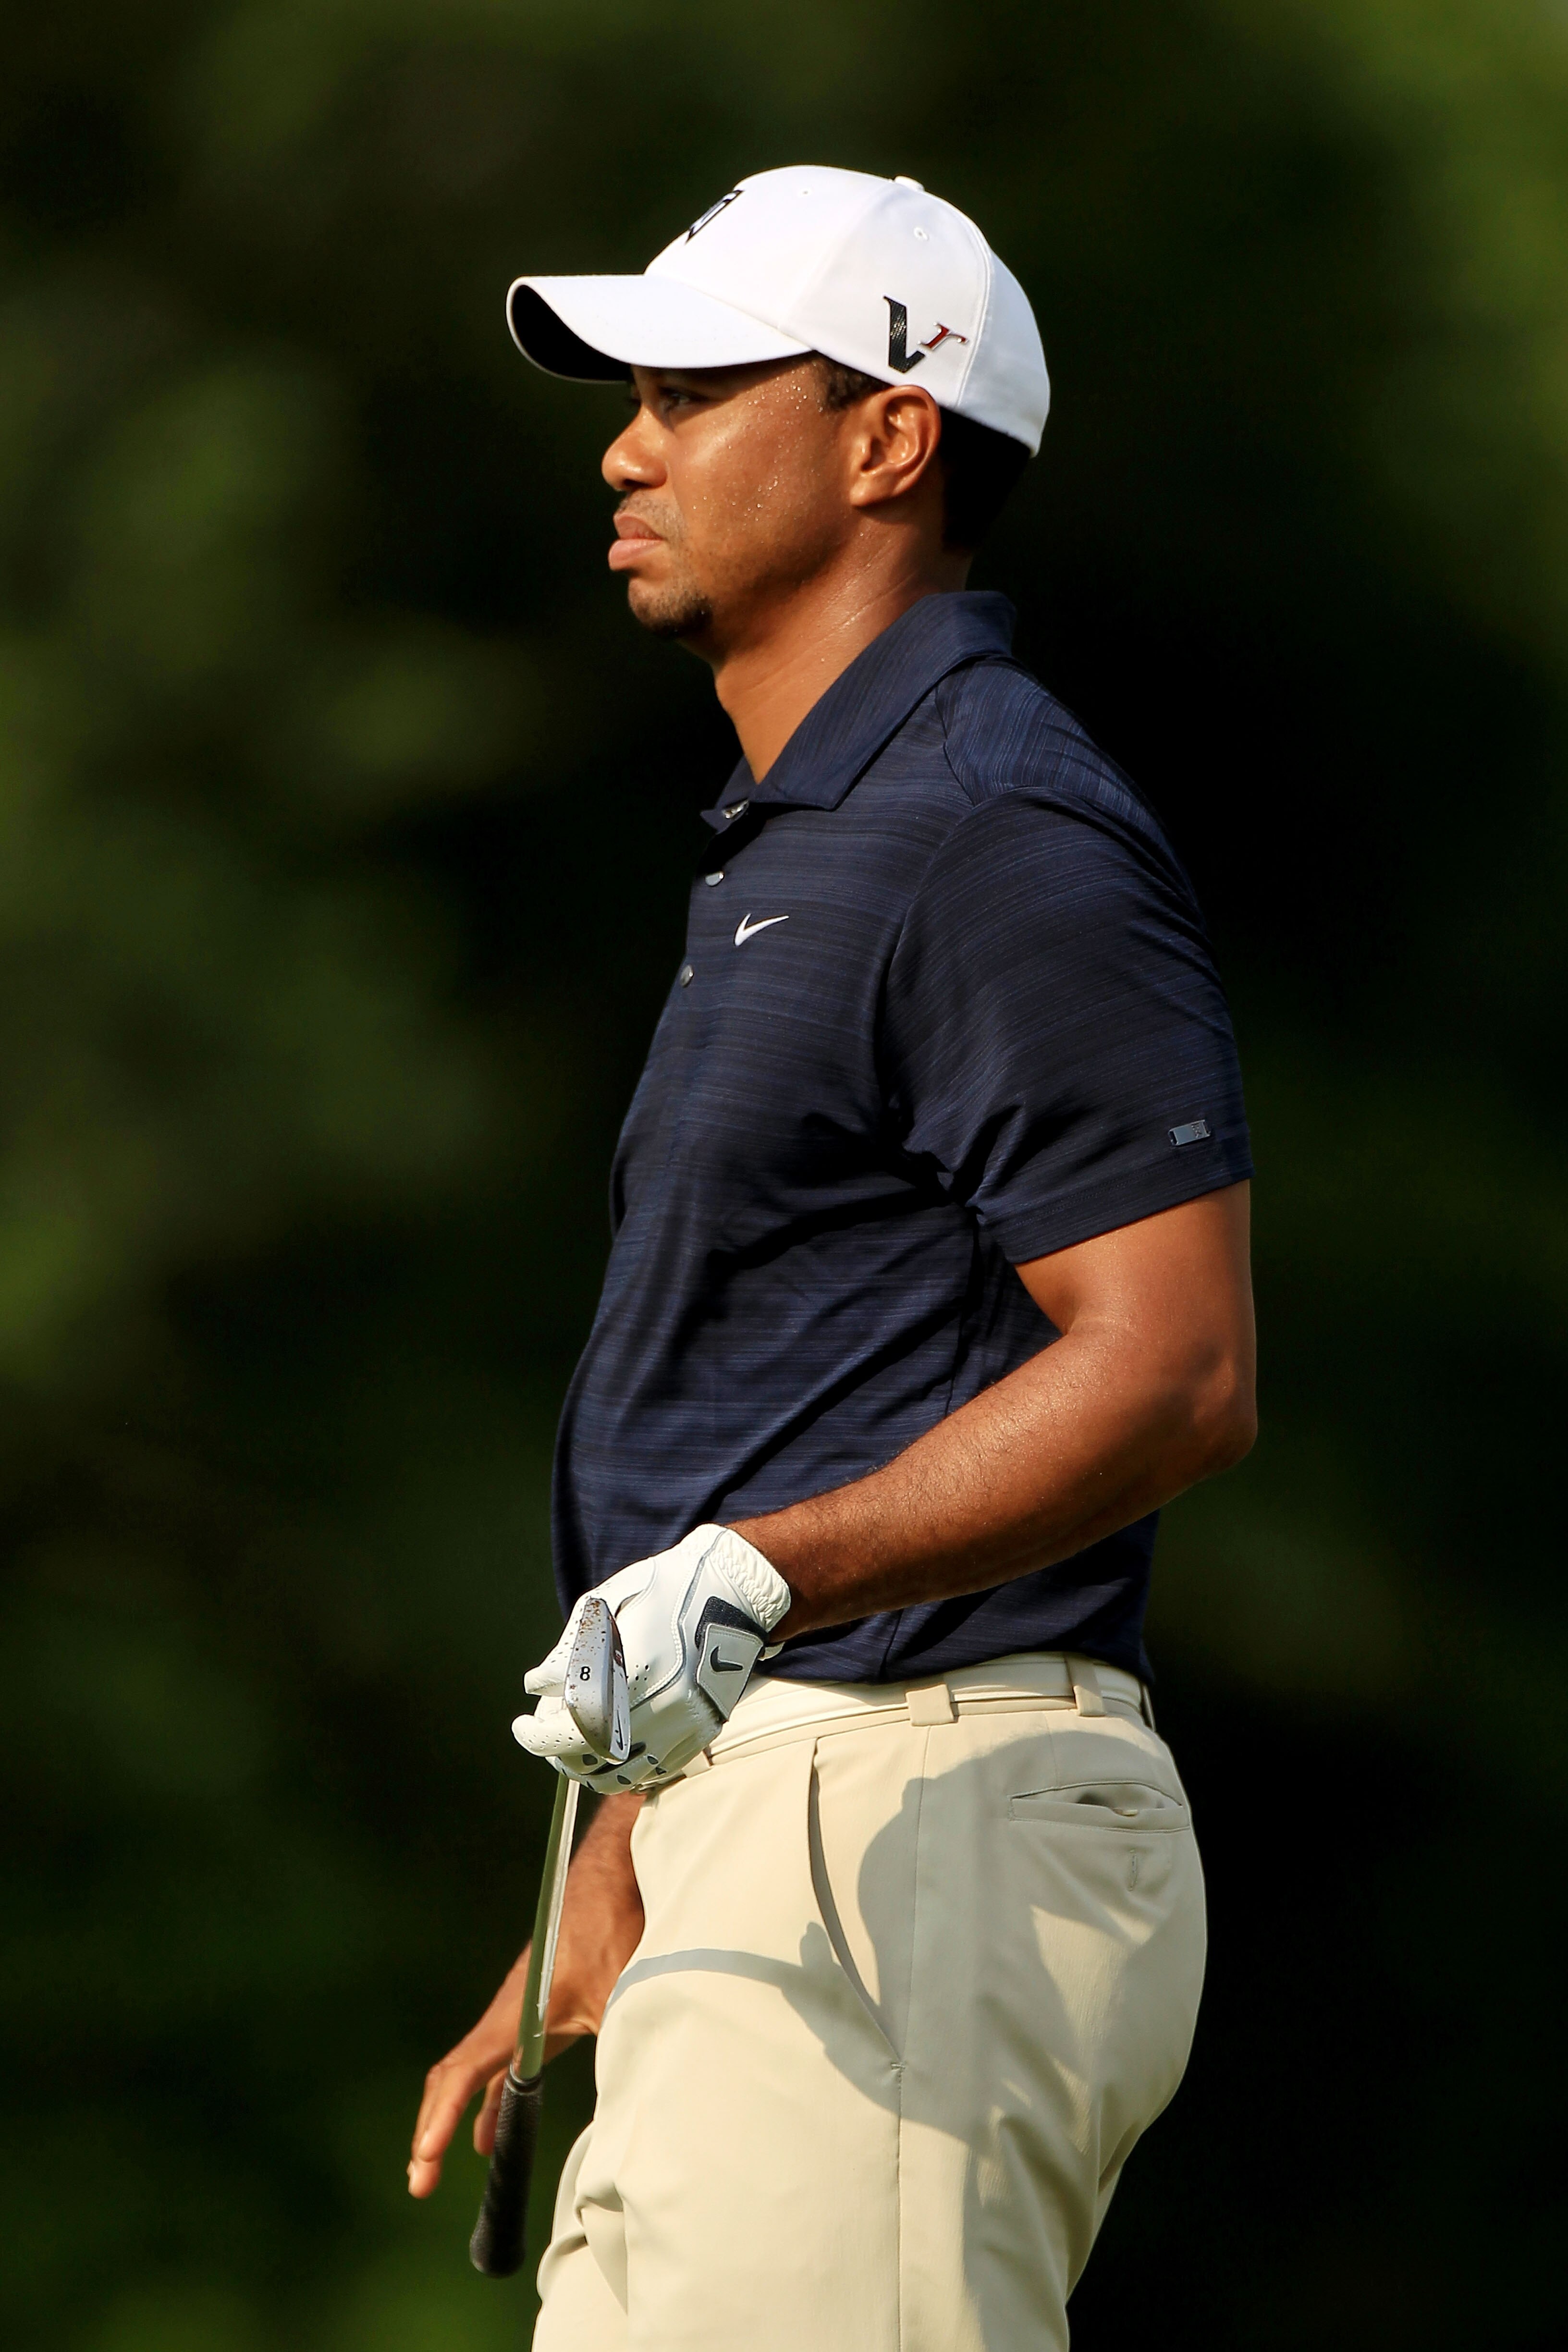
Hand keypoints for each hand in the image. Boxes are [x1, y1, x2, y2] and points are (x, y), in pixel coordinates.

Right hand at [408, 1792, 644, 2196]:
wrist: (613, 1869)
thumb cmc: (614, 1921)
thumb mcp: (623, 1990)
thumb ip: (624, 2043)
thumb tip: (639, 2102)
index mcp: (517, 2013)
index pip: (464, 2072)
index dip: (440, 2119)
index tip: (424, 2161)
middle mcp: (509, 2014)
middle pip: (455, 2076)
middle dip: (432, 2128)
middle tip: (419, 2181)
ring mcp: (520, 2013)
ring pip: (474, 2071)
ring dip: (456, 2116)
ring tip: (436, 2167)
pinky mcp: (537, 2011)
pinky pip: (501, 2063)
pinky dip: (490, 2099)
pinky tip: (492, 2131)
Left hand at [514, 1525, 789, 1788]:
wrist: (736, 1592)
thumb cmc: (665, 1589)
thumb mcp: (610, 1603)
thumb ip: (572, 1649)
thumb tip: (538, 1686)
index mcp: (629, 1668)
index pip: (567, 1718)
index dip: (535, 1730)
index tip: (523, 1718)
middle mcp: (656, 1704)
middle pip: (588, 1753)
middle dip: (551, 1749)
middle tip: (533, 1735)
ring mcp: (681, 1723)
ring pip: (619, 1774)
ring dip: (584, 1768)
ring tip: (566, 1753)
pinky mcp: (700, 1732)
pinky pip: (653, 1772)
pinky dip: (623, 1773)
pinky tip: (608, 1755)